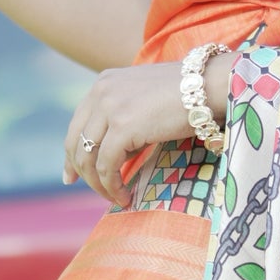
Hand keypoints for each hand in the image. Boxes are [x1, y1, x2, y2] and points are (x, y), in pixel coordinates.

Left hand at [63, 54, 231, 202]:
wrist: (209, 84)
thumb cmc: (189, 93)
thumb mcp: (146, 97)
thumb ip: (127, 114)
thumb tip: (119, 148)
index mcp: (104, 83)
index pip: (77, 123)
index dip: (71, 153)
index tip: (72, 175)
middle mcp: (101, 92)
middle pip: (75, 141)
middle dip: (79, 171)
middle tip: (91, 190)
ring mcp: (110, 108)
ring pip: (88, 157)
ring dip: (98, 184)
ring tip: (115, 197)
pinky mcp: (122, 127)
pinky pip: (107, 166)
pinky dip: (113, 186)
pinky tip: (124, 196)